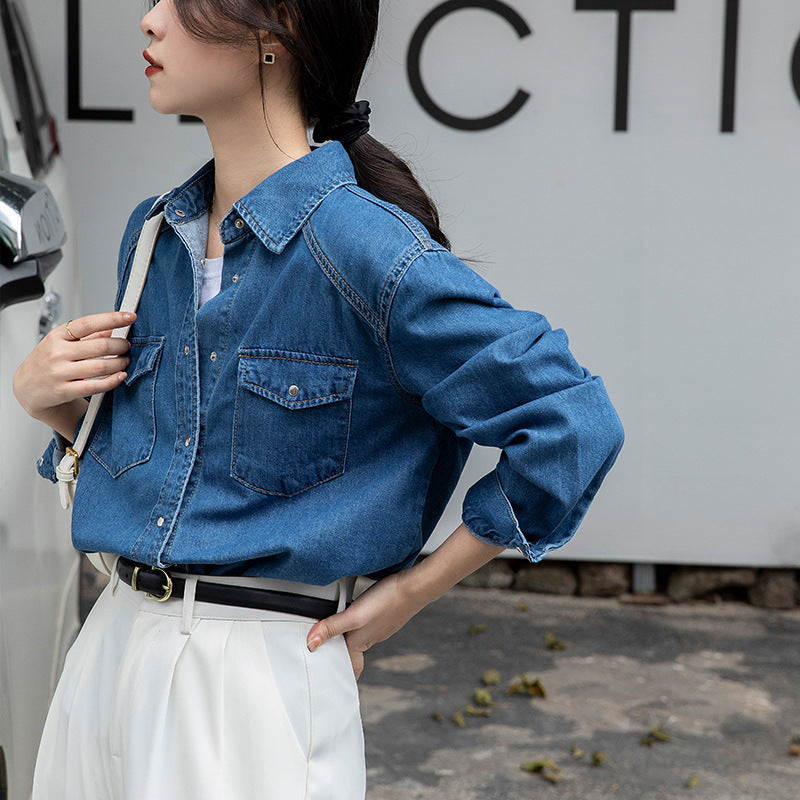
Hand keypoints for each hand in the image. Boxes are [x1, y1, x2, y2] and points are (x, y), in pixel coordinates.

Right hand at [13, 311, 135, 419]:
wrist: (27, 389)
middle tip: (126, 346)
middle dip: (121, 345)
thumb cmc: (46, 362)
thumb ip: (87, 335)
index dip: (112, 319)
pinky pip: (96, 386)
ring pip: (101, 366)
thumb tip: (112, 327)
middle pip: (100, 346)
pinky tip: (121, 375)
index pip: (88, 324)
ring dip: (120, 363)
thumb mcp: (60, 343)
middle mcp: (57, 353)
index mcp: (57, 336)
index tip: (129, 317)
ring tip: (124, 361)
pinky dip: (113, 380)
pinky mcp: (64, 391)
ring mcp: (60, 373)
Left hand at [305, 572, 428, 680]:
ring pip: (361, 636)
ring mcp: (380, 626)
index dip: (342, 671)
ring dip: (349, 635)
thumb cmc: (387, 601)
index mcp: (360, 641)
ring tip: (336, 629)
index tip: (332, 677)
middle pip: (354, 651)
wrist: (415, 587)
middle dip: (342, 652)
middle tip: (327, 649)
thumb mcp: (354, 615)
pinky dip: (360, 622)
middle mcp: (370, 637)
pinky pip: (369, 624)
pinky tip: (358, 610)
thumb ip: (332, 628)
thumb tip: (311, 644)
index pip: (351, 666)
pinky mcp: (385, 614)